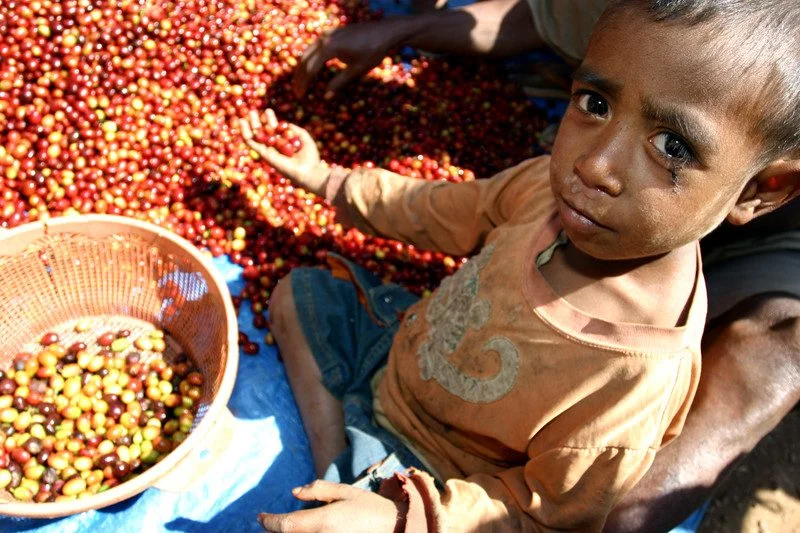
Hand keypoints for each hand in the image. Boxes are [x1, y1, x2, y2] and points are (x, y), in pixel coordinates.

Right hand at [239, 109, 327, 195]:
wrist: (308, 172)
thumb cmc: (310, 157)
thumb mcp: (304, 138)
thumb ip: (296, 130)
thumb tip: (286, 124)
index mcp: (284, 144)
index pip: (274, 130)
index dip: (270, 120)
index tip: (268, 111)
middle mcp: (275, 148)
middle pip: (263, 132)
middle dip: (258, 121)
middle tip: (253, 111)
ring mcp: (269, 151)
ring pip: (256, 137)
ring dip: (250, 125)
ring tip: (248, 113)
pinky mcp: (265, 155)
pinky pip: (252, 143)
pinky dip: (246, 133)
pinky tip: (242, 123)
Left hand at [258, 480, 399, 532]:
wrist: (395, 529)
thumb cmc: (371, 508)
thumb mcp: (346, 492)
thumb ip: (319, 490)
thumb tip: (295, 492)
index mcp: (324, 521)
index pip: (285, 525)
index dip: (268, 521)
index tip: (260, 517)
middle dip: (275, 531)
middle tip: (268, 524)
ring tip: (283, 528)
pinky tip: (300, 531)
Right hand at [293, 22, 406, 97]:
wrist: (384, 32)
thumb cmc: (373, 52)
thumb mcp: (356, 70)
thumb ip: (339, 83)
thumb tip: (326, 97)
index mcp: (329, 48)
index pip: (310, 69)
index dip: (304, 84)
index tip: (301, 96)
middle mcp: (324, 39)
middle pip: (305, 59)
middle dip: (299, 77)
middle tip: (297, 92)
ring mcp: (326, 34)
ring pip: (307, 52)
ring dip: (302, 68)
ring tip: (301, 83)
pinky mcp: (330, 33)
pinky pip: (314, 47)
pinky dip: (310, 59)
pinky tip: (311, 70)